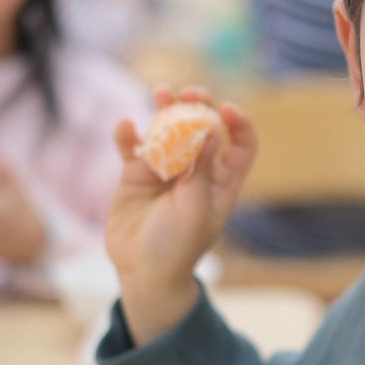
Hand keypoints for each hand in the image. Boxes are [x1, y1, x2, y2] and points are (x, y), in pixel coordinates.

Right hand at [105, 84, 255, 344]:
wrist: (142, 272)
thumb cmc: (177, 247)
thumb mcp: (195, 211)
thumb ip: (202, 173)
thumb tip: (213, 133)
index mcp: (221, 181)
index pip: (240, 144)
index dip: (238, 123)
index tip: (225, 110)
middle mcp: (195, 170)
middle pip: (201, 128)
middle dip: (198, 106)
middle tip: (189, 93)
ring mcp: (164, 170)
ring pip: (166, 129)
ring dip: (164, 109)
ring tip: (161, 93)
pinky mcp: (135, 174)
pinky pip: (132, 147)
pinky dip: (127, 134)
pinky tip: (125, 126)